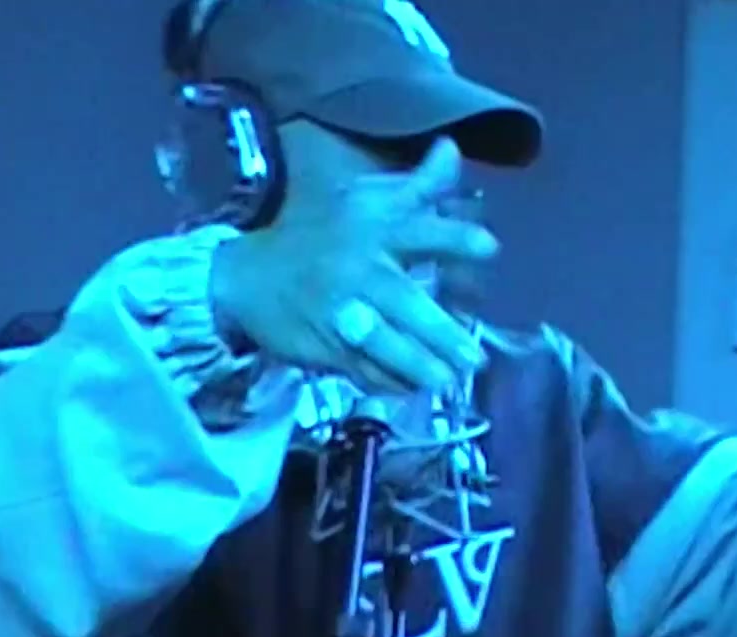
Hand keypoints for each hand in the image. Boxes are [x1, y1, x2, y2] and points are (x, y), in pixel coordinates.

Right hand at [209, 137, 494, 393]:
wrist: (246, 275)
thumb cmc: (319, 235)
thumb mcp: (363, 202)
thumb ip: (416, 185)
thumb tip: (453, 148)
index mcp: (369, 229)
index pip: (417, 230)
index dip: (453, 238)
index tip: (489, 247)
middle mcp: (357, 269)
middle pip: (402, 301)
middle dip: (439, 330)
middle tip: (474, 355)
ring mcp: (338, 312)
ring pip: (381, 342)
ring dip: (416, 364)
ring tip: (447, 379)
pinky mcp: (323, 345)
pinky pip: (361, 368)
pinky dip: (387, 381)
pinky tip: (410, 388)